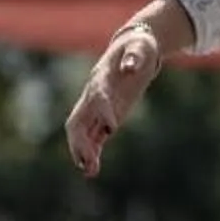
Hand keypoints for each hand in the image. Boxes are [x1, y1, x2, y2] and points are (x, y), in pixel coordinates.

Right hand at [65, 21, 162, 176]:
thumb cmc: (139, 48)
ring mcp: (96, 108)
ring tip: (90, 172)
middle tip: (88, 160)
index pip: (97, 96)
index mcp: (101, 77)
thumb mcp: (141, 48)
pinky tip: (93, 170)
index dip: (102, 111)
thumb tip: (130, 67)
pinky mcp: (104, 117)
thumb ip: (135, 57)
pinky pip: (93, 137)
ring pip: (82, 133)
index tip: (112, 128)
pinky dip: (92, 153)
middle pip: (77, 120)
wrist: (134, 50)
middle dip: (80, 141)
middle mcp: (93, 95)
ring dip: (84, 152)